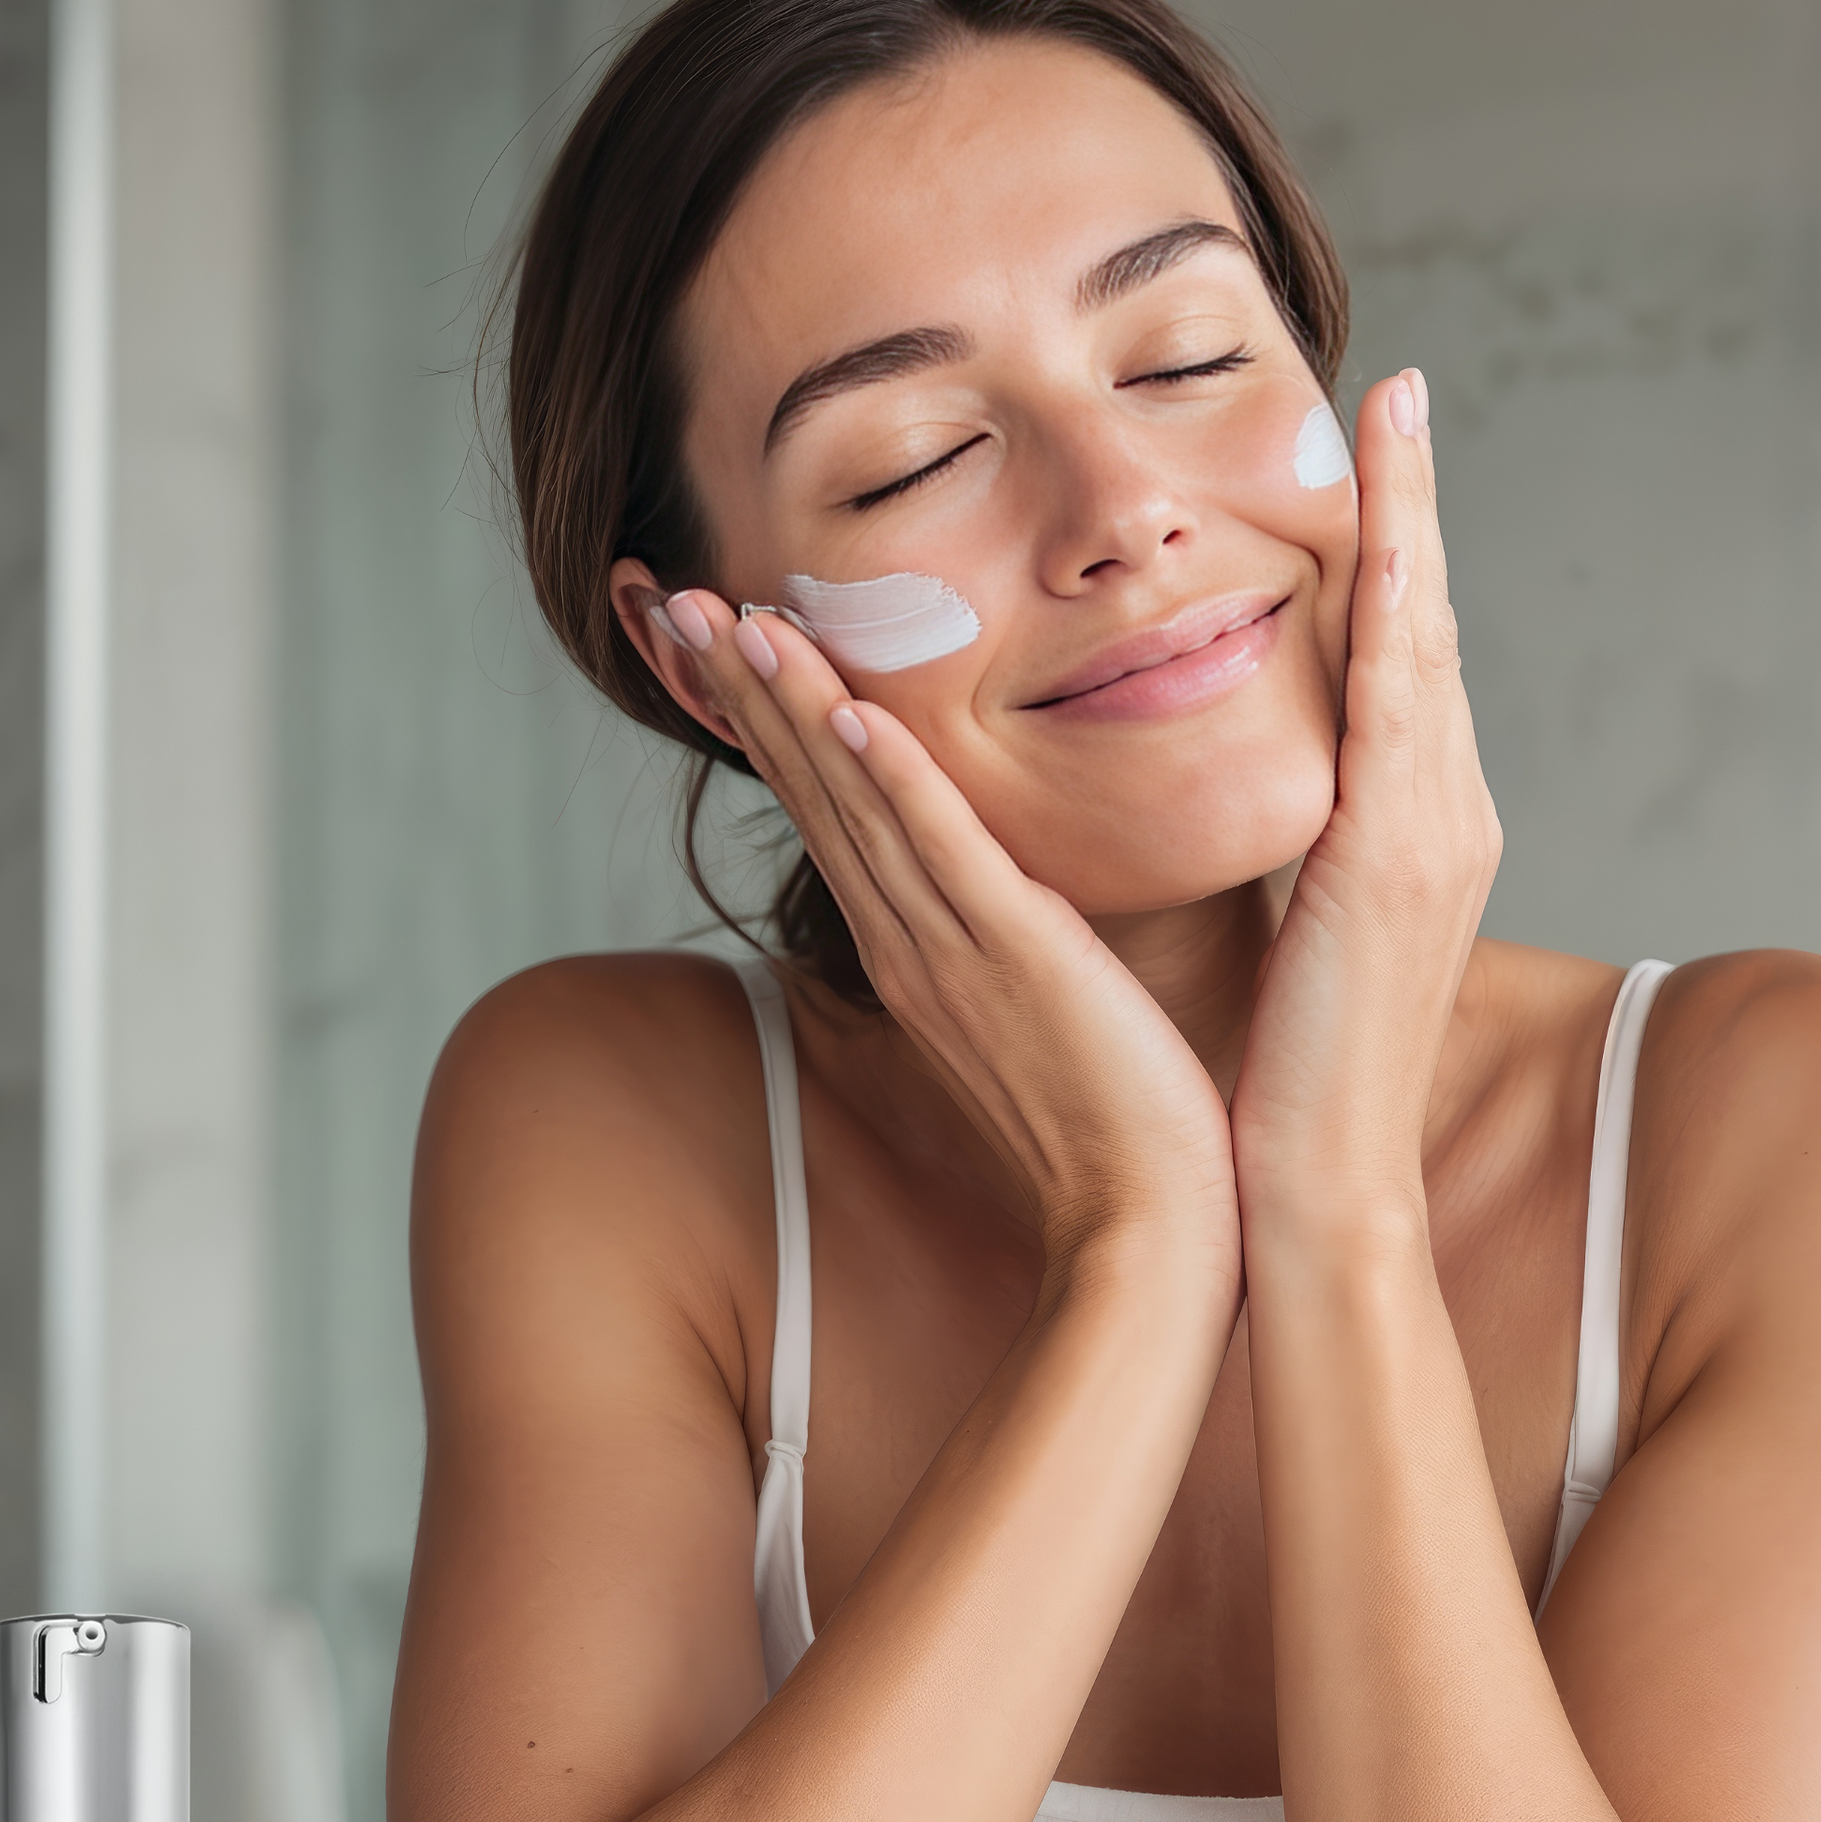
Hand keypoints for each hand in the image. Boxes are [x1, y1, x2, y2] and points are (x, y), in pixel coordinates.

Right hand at [651, 588, 1240, 1281]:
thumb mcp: (1037, 1008)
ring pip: (856, 807)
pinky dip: (899, 785)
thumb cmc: (1111, 1124)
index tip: (720, 633)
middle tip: (676, 595)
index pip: (824, 809)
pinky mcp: (1020, 959)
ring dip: (798, 708)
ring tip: (739, 617)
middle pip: (811, 792)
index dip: (769, 717)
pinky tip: (856, 715)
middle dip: (744, 690)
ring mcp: (955, 952)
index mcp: (912, 951)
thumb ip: (1010, 936)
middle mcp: (910, 945)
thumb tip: (1016, 889)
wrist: (1144, 1226)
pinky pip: (947, 857)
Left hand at [1230, 369, 1501, 1231]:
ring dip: (1411, 521)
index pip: (1405, 662)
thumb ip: (1286, 855)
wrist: (1320, 1192)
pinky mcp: (1396, 865)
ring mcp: (1435, 837)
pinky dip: (1392, 613)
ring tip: (1396, 413)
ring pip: (1425, 642)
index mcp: (1414, 834)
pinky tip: (1381, 536)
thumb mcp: (1290, 936)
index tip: (1378, 454)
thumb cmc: (1284, 1081)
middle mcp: (1444, 818)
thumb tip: (1246, 796)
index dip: (1399, 555)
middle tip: (1400, 390)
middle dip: (1419, 504)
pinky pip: (1396, 708)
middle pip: (1431, 627)